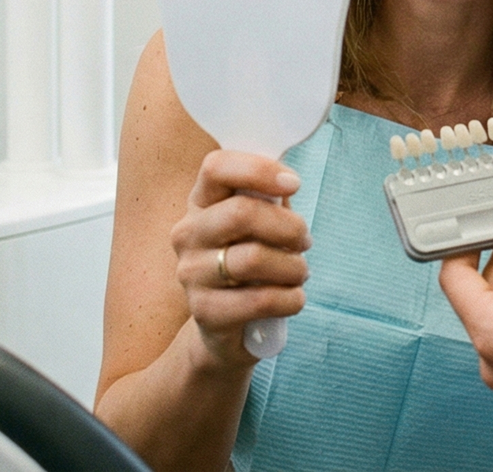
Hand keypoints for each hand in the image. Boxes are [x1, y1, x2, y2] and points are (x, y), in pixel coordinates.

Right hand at [169, 149, 309, 366]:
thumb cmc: (249, 261)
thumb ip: (269, 199)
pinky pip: (260, 300)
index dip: (258, 169)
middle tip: (305, 240)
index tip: (294, 184)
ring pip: (253, 259)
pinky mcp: (204, 312)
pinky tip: (294, 299)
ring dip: (293, 266)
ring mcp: (191, 274)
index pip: (216, 167)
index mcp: (201, 202)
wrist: (225, 323)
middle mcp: (187, 234)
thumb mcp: (259, 225)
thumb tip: (287, 184)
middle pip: (240, 213)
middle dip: (288, 226)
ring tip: (299, 272)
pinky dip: (290, 299)